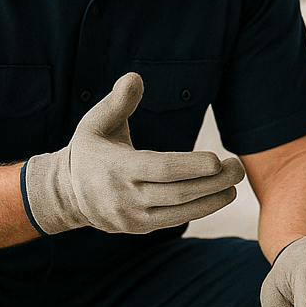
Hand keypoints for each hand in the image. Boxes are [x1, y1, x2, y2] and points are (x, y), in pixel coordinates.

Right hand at [22, 73, 244, 234]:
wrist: (67, 194)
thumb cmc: (88, 151)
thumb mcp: (95, 122)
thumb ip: (118, 101)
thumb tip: (136, 78)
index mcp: (117, 168)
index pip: (160, 169)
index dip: (190, 166)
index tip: (217, 160)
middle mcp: (125, 197)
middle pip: (177, 192)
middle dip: (213, 182)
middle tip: (238, 168)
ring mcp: (133, 217)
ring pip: (180, 211)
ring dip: (212, 199)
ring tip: (235, 184)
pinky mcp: (140, 228)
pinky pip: (175, 220)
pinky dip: (199, 209)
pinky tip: (218, 196)